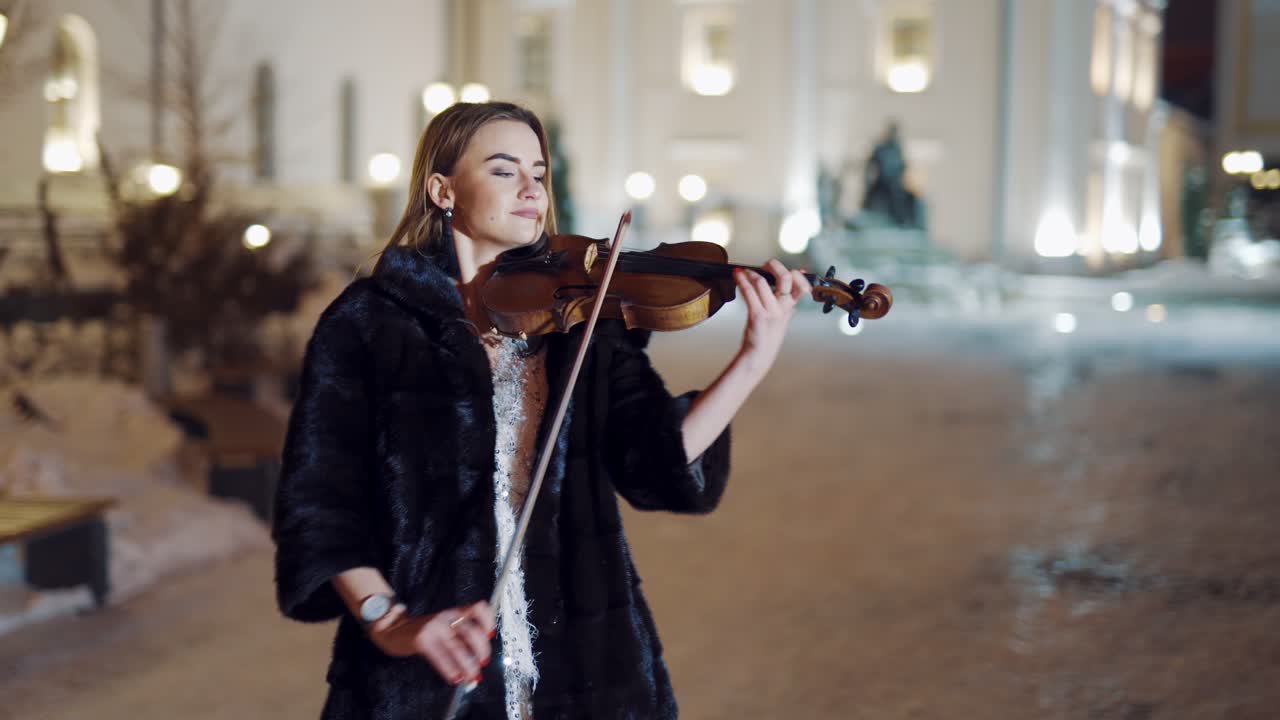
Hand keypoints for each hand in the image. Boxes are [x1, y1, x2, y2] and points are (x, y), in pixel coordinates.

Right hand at [366, 601, 496, 685]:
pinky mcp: (422, 640)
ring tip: (472, 676)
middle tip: (482, 663)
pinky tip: (455, 677)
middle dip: (481, 650)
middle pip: (471, 631)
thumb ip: (460, 635)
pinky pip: (440, 657)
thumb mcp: (444, 625)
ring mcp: (433, 627)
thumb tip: (478, 657)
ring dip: (468, 665)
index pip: (477, 608)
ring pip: (458, 647)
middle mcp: (446, 617)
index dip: (488, 620)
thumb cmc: (424, 630)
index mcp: (454, 612)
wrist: (394, 629)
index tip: (491, 635)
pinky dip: (450, 669)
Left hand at [732, 259, 811, 377]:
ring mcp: (770, 312)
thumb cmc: (768, 335)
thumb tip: (796, 277)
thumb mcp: (784, 317)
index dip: (797, 274)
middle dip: (774, 266)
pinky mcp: (756, 316)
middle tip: (765, 265)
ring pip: (762, 282)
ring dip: (751, 273)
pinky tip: (737, 276)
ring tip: (744, 272)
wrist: (759, 355)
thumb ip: (788, 299)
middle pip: (785, 278)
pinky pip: (749, 292)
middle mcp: (782, 309)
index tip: (788, 269)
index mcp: (790, 308)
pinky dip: (741, 280)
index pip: (802, 285)